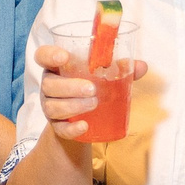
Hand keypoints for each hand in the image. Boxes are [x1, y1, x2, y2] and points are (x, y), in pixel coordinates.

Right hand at [30, 42, 144, 142]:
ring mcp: (50, 106)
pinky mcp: (57, 126)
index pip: (43, 56)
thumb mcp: (103, 76)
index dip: (49, 55)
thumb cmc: (91, 87)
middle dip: (70, 87)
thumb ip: (120, 69)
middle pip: (49, 84)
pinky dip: (71, 129)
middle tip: (92, 89)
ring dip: (73, 105)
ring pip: (52, 106)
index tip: (64, 57)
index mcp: (57, 67)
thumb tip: (141, 66)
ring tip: (94, 104)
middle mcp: (49, 86)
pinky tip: (84, 126)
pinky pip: (60, 129)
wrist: (82, 119)